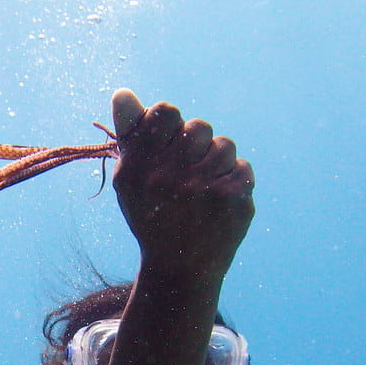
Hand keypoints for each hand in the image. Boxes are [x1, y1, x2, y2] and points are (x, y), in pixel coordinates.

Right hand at [110, 89, 253, 281]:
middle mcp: (171, 177)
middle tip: (187, 174)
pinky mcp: (236, 200)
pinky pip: (242, 166)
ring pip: (224, 145)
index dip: (171, 124)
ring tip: (203, 189)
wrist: (180, 270)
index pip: (166, 112)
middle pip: (199, 126)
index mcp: (141, 168)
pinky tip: (218, 203)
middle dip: (196, 145)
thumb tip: (123, 94)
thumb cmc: (152, 215)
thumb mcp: (130, 180)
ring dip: (216, 162)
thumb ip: (130, 135)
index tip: (169, 144)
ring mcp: (206, 189)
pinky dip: (233, 181)